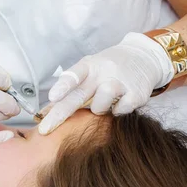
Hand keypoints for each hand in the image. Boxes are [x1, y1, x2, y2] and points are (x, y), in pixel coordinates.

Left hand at [38, 33, 173, 134]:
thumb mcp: (88, 70)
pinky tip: (120, 103)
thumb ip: (68, 90)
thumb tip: (42, 112)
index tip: (52, 97)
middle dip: (60, 114)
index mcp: (89, 65)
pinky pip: (120, 111)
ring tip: (104, 103)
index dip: (63, 86)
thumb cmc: (108, 69)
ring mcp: (121, 82)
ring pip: (100, 105)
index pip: (74, 75)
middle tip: (45, 129)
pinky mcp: (137, 94)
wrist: (144, 57)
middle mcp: (104, 72)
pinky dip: (117, 111)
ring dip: (98, 109)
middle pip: (79, 96)